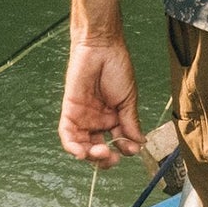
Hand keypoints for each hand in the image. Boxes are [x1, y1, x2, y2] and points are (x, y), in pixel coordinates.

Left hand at [59, 38, 143, 164]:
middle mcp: (97, 120)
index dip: (124, 150)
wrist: (102, 48)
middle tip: (113, 157)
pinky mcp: (70, 111)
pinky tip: (81, 153)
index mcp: (113, 117)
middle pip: (98, 148)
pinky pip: (67, 135)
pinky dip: (72, 147)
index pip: (117, 142)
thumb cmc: (117, 68)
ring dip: (89, 155)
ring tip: (101, 153)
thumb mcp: (128, 99)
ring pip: (82, 146)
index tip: (132, 150)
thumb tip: (140, 143)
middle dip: (105, 158)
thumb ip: (131, 122)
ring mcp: (83, 117)